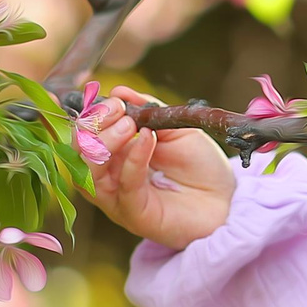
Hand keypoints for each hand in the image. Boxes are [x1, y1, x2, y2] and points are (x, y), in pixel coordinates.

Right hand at [82, 84, 235, 250]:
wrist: (226, 199)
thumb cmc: (199, 166)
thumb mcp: (174, 128)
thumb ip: (147, 110)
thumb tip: (118, 91)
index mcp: (114, 155)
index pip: (84, 134)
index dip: (93, 115)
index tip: (117, 102)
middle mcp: (110, 177)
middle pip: (80, 152)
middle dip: (94, 125)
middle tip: (121, 112)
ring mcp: (119, 198)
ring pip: (90, 173)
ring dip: (106, 142)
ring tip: (130, 125)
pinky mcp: (135, 215)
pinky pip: (124, 187)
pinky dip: (133, 159)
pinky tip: (148, 139)